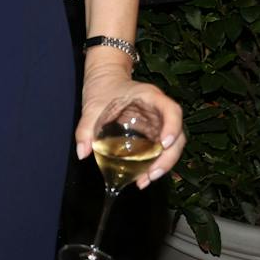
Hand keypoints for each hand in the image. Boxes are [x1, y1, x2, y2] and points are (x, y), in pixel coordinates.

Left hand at [76, 64, 185, 186]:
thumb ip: (85, 129)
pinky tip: (142, 177)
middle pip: (177, 136)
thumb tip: (82, 153)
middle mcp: (160, 110)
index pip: (172, 110)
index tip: (164, 144)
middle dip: (167, 158)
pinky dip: (155, 163)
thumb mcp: (91, 107)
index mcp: (150, 97)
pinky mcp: (155, 132)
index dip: (172, 127)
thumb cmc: (102, 88)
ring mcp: (160, 122)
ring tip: (145, 181)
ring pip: (173, 146)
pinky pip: (161, 149)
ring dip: (163, 165)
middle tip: (151, 175)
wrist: (105, 79)